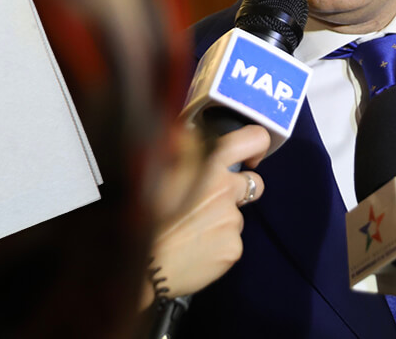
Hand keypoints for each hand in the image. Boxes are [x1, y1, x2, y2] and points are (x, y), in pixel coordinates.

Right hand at [141, 124, 268, 305]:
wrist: (139, 260)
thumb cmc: (140, 211)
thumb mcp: (156, 166)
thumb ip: (181, 149)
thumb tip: (191, 135)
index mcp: (206, 160)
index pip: (252, 138)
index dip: (256, 145)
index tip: (250, 155)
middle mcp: (223, 187)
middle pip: (254, 183)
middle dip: (244, 189)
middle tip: (217, 199)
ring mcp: (231, 218)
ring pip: (235, 215)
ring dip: (220, 220)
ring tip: (190, 230)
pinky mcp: (234, 246)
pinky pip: (230, 241)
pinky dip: (216, 244)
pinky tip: (194, 248)